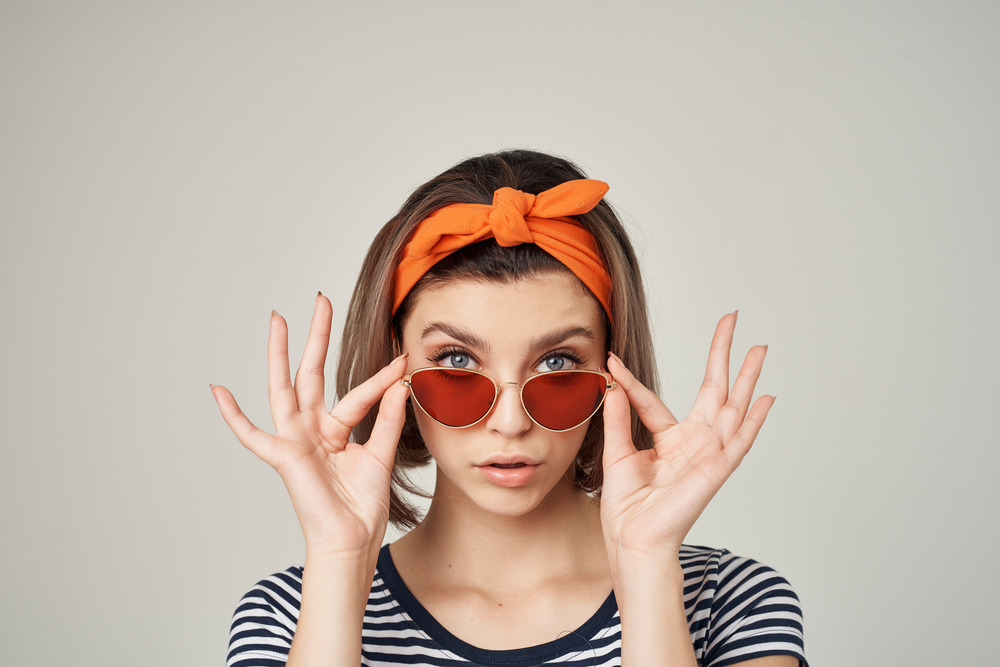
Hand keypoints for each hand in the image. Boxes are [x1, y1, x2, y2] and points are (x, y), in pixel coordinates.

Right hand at [210, 293, 408, 561]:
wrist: (351, 540)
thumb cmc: (362, 506)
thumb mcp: (381, 455)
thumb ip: (388, 418)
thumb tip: (400, 382)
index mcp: (336, 430)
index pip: (359, 394)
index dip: (381, 378)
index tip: (402, 359)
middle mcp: (313, 429)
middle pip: (312, 373)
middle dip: (317, 337)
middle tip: (320, 299)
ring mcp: (295, 439)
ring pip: (284, 387)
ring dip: (279, 353)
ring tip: (278, 319)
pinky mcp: (284, 456)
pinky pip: (252, 435)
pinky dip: (233, 415)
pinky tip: (217, 390)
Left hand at [600, 312, 773, 563]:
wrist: (634, 539)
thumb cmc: (628, 508)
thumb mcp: (616, 453)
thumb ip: (618, 418)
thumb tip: (612, 384)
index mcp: (667, 440)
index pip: (651, 400)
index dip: (631, 381)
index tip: (613, 359)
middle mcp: (692, 442)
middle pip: (713, 389)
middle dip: (723, 354)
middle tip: (732, 319)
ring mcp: (708, 452)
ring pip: (734, 406)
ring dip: (748, 377)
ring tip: (759, 347)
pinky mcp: (716, 467)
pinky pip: (740, 440)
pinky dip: (755, 420)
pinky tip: (767, 398)